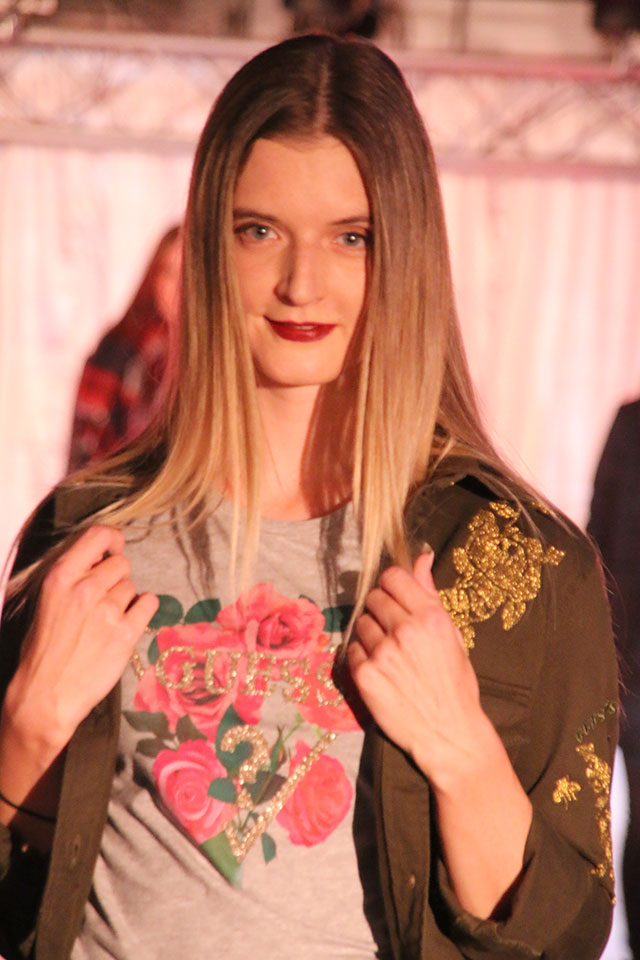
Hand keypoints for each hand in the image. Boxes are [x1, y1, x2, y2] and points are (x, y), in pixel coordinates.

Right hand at [5, 525, 157, 757]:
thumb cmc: (43, 651)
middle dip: (116, 577)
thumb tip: (100, 558)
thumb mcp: (47, 603)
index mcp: (61, 578)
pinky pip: (149, 603)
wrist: (46, 697)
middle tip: (105, 598)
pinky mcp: (126, 634)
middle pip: (121, 564)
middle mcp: (85, 590)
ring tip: (108, 620)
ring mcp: (108, 612)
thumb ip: (73, 577)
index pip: (98, 536)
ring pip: (133, 586)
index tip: (114, 547)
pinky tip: (130, 621)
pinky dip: (143, 609)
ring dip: (126, 598)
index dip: (112, 539)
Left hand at [348, 551, 484, 785]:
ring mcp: (383, 652)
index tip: (396, 599)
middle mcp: (405, 630)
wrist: (449, 733)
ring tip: (389, 654)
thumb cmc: (455, 684)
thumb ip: (430, 595)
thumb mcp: (452, 635)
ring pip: (362, 623)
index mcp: (430, 617)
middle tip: (393, 630)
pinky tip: (380, 670)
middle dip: (381, 609)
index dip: (393, 587)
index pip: (393, 577)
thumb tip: (421, 557)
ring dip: (371, 634)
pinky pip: (353, 650)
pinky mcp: (365, 674)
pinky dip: (363, 657)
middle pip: (374, 597)